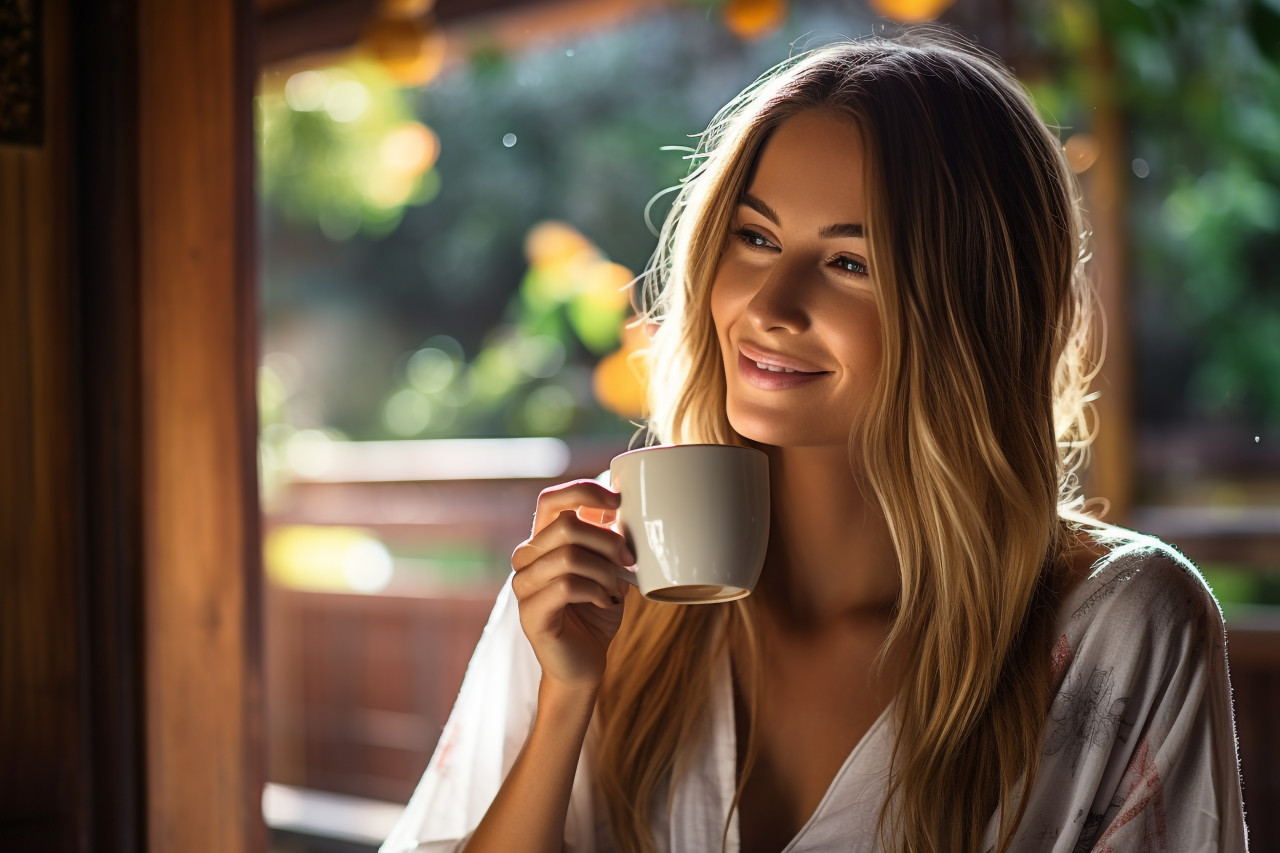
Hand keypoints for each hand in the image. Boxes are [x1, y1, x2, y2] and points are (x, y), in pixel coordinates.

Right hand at [510, 479, 635, 693]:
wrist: (584, 664)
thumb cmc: (595, 612)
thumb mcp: (608, 568)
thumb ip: (608, 539)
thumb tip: (622, 506)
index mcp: (542, 541)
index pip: (552, 499)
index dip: (585, 491)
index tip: (618, 501)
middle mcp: (526, 558)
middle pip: (567, 525)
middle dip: (607, 540)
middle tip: (628, 560)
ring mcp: (523, 585)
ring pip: (568, 555)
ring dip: (603, 571)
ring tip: (614, 588)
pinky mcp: (530, 612)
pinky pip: (566, 585)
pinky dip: (595, 591)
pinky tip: (604, 601)